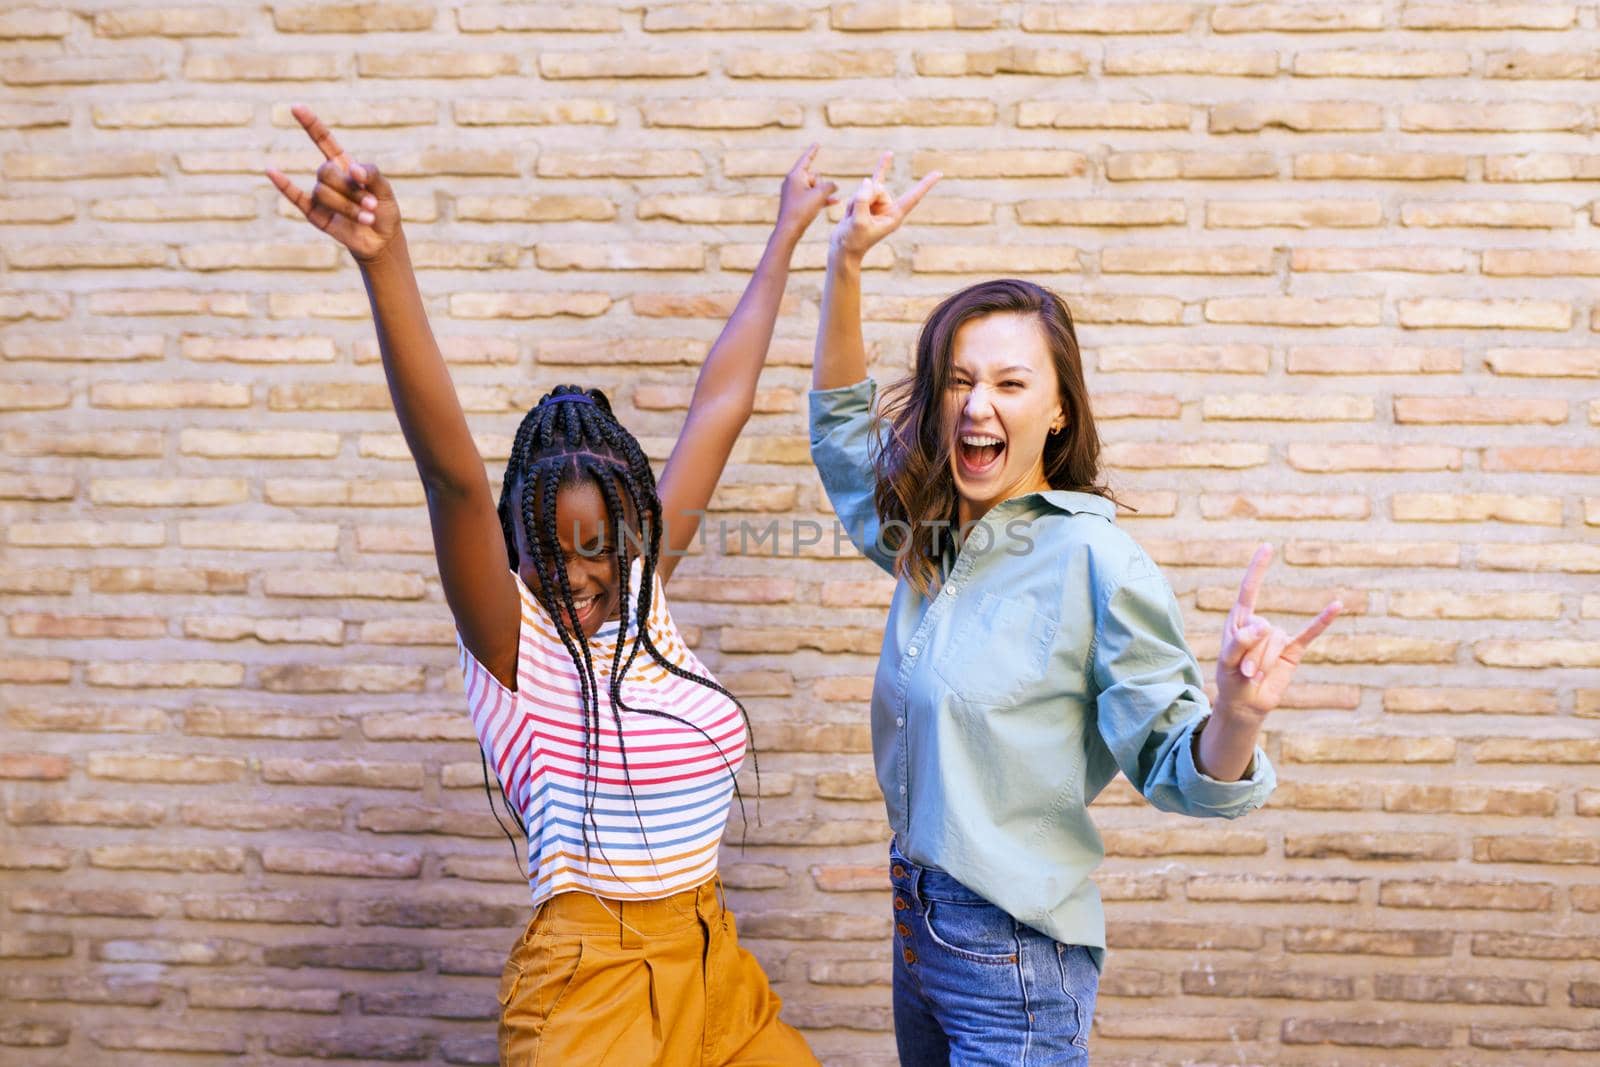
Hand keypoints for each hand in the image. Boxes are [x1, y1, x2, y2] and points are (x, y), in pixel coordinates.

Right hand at [266, 105, 399, 263]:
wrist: (382, 240)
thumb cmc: (384, 211)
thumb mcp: (385, 189)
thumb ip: (372, 174)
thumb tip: (352, 169)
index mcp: (344, 165)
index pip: (324, 140)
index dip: (311, 124)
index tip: (296, 107)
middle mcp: (329, 177)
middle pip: (326, 172)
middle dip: (351, 190)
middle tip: (371, 203)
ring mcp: (319, 195)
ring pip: (323, 192)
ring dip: (349, 206)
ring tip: (367, 216)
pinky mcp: (314, 214)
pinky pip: (295, 197)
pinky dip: (283, 184)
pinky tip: (271, 170)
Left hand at [774, 144, 838, 243]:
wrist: (789, 230)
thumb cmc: (802, 210)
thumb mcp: (820, 194)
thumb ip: (830, 186)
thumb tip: (833, 186)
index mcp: (795, 175)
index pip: (806, 159)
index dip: (813, 151)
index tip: (817, 143)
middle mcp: (793, 181)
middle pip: (815, 176)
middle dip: (821, 185)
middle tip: (813, 198)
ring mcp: (794, 192)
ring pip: (815, 188)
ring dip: (822, 195)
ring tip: (820, 204)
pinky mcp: (797, 202)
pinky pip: (812, 196)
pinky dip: (821, 199)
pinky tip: (835, 202)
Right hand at [828, 150, 939, 265]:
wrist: (842, 249)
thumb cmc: (852, 241)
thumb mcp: (858, 221)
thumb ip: (863, 200)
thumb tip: (867, 181)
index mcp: (894, 217)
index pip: (913, 197)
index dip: (925, 185)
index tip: (939, 173)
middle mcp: (889, 208)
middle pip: (878, 190)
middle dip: (863, 198)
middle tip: (857, 218)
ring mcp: (879, 204)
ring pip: (867, 188)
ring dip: (855, 201)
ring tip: (852, 217)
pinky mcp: (868, 200)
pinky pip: (874, 181)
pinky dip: (882, 167)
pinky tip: (890, 154)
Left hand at [1214, 544, 1340, 723]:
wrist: (1245, 703)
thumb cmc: (1230, 678)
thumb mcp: (1226, 660)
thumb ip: (1239, 641)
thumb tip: (1264, 626)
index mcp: (1240, 619)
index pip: (1249, 589)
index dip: (1258, 569)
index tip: (1267, 546)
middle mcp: (1261, 624)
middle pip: (1262, 629)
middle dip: (1251, 654)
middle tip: (1243, 672)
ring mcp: (1278, 637)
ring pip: (1276, 641)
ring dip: (1264, 663)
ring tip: (1254, 675)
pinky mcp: (1293, 651)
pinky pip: (1309, 633)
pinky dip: (1323, 621)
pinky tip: (1337, 605)